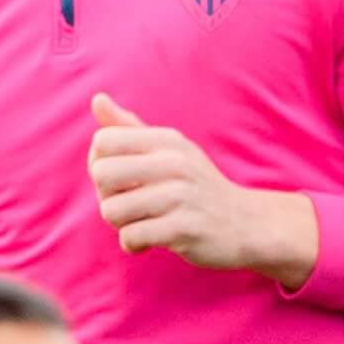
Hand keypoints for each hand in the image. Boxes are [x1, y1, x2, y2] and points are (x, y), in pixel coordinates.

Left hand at [90, 95, 317, 281]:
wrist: (246, 223)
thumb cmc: (196, 186)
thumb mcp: (171, 150)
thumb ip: (130, 128)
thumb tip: (97, 99)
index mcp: (168, 140)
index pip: (104, 141)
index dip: (99, 163)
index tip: (121, 179)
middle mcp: (175, 162)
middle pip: (101, 174)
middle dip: (106, 195)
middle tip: (130, 204)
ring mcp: (181, 196)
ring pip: (111, 210)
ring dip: (120, 223)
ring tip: (142, 222)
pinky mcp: (184, 228)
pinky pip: (131, 237)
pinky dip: (134, 244)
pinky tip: (151, 241)